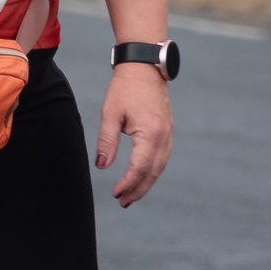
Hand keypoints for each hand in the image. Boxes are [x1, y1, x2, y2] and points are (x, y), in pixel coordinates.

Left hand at [95, 61, 172, 207]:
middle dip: (138, 190)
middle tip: (123, 202)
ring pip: (160, 167)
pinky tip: (142, 176)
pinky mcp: (167, 131)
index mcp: (150, 133)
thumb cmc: (125, 88)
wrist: (144, 67)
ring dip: (146, 183)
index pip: (139, 167)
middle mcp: (163, 136)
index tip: (115, 194)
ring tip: (131, 195)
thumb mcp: (110, 113)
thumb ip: (107, 141)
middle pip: (153, 172)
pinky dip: (152, 171)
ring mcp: (168, 134)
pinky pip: (162, 157)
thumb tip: (102, 165)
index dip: (127, 183)